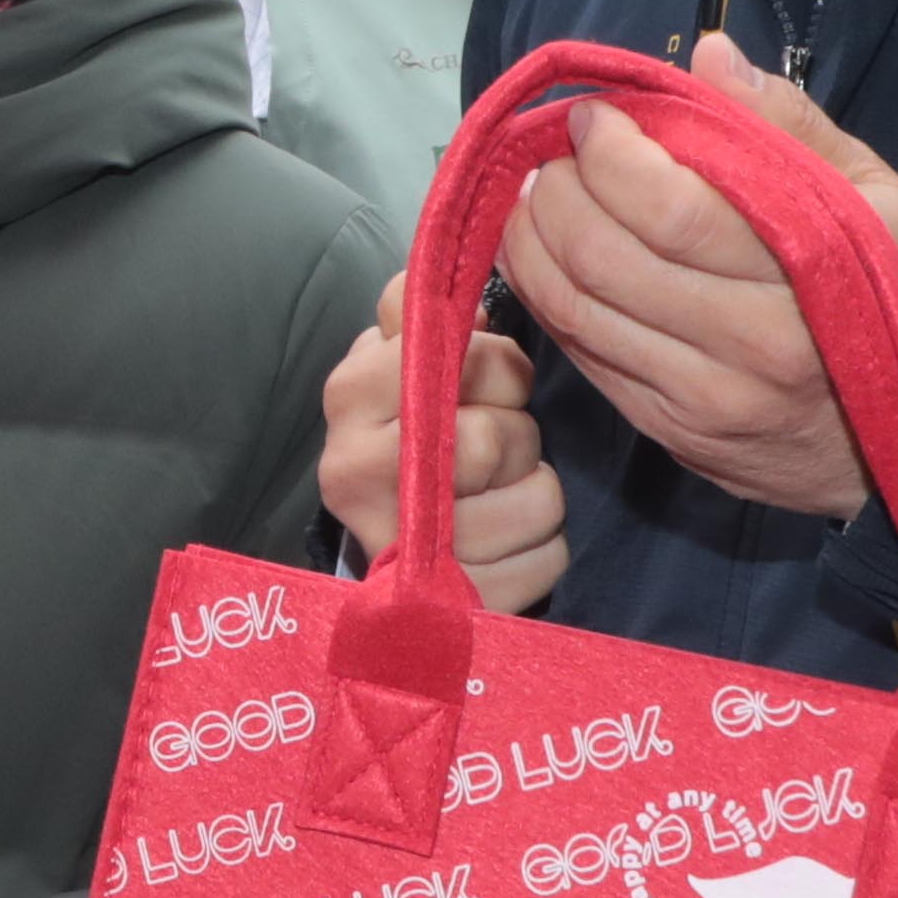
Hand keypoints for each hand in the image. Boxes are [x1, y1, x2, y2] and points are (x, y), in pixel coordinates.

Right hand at [321, 280, 565, 610]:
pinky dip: (543, 549)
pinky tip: (507, 543)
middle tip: (493, 448)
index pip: (463, 356)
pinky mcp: (449, 605)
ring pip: (538, 498)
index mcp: (350, 393)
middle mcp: (356, 470)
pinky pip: (547, 560)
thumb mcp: (398, 358)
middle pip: (500, 436)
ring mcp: (399, 547)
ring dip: (537, 492)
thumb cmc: (405, 435)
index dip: (494, 367)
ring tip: (499, 495)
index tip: (477, 386)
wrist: (383, 544)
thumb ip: (421, 311)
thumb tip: (470, 292)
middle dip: (519, 434)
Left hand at [491, 32, 897, 522]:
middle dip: (558, 190)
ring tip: (541, 194)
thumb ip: (791, 124)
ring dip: (532, 241)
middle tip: (557, 153)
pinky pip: (582, 357)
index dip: (612, 153)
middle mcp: (748, 351)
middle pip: (603, 259)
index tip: (594, 114)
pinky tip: (549, 255)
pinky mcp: (670, 435)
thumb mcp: (882, 198)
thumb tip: (709, 55)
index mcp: (807, 280)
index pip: (670, 211)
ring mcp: (702, 404)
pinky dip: (547, 296)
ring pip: (574, 312)